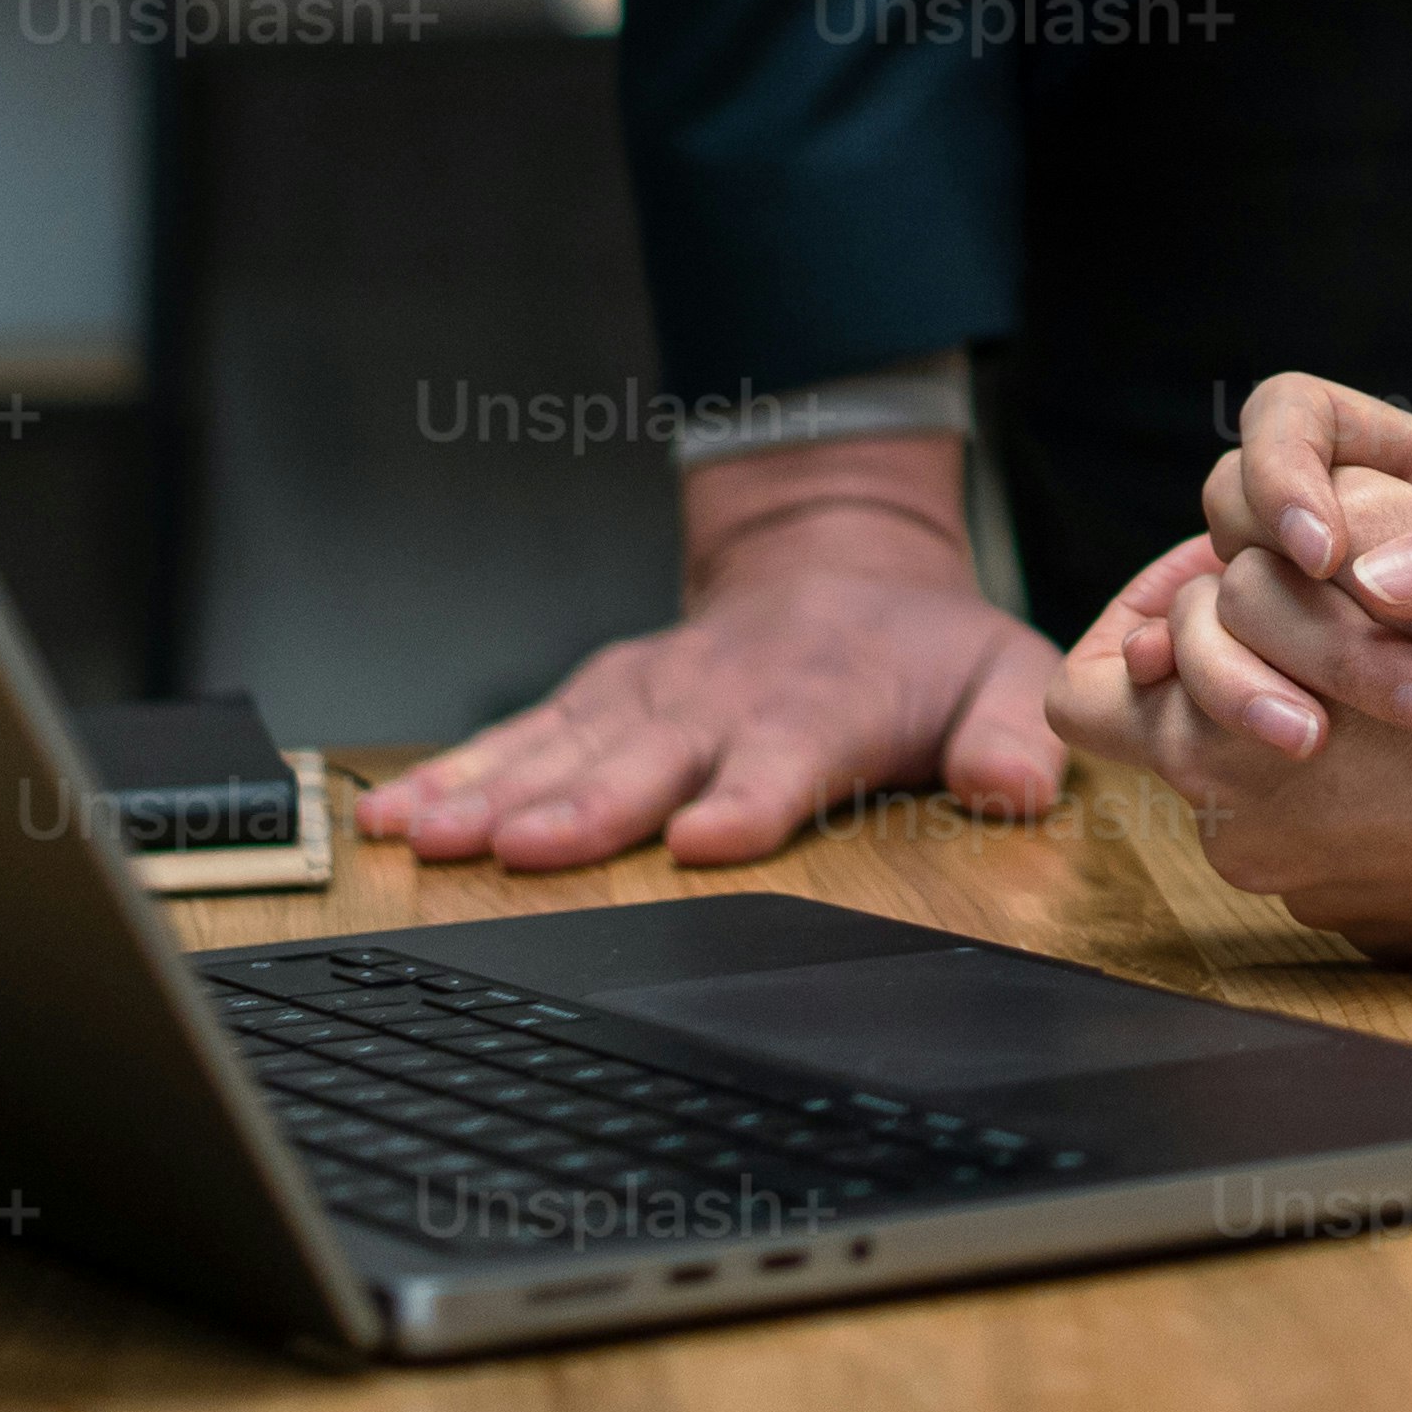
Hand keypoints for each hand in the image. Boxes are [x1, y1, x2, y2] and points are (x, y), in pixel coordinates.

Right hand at [358, 436, 1060, 866]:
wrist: (839, 561)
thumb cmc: (920, 649)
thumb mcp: (998, 673)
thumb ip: (1009, 733)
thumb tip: (1017, 786)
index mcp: (823, 702)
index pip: (788, 755)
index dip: (750, 796)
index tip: (706, 836)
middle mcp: (721, 698)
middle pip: (648, 758)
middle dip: (588, 806)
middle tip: (528, 850)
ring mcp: (649, 695)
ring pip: (564, 746)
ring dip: (494, 792)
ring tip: (428, 836)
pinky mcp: (598, 696)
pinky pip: (520, 736)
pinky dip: (455, 773)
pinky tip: (394, 816)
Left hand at [1055, 549, 1411, 958]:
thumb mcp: (1402, 557)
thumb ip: (1287, 549)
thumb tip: (1220, 567)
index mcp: (1224, 738)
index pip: (1093, 693)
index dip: (1132, 637)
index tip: (1199, 602)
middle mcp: (1242, 829)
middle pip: (1174, 736)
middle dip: (1234, 669)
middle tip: (1325, 621)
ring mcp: (1303, 886)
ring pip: (1252, 788)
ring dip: (1302, 732)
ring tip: (1398, 686)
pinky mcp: (1364, 923)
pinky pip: (1320, 842)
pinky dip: (1356, 798)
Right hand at [1181, 371, 1411, 723]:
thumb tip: (1381, 577)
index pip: (1296, 416)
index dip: (1278, 468)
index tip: (1323, 552)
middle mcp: (1362, 544)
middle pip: (1234, 523)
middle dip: (1270, 602)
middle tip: (1341, 686)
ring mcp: (1328, 633)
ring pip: (1210, 616)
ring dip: (1225, 674)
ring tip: (1303, 747)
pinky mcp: (1315, 721)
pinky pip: (1213, 702)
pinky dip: (1190, 717)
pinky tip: (1228, 757)